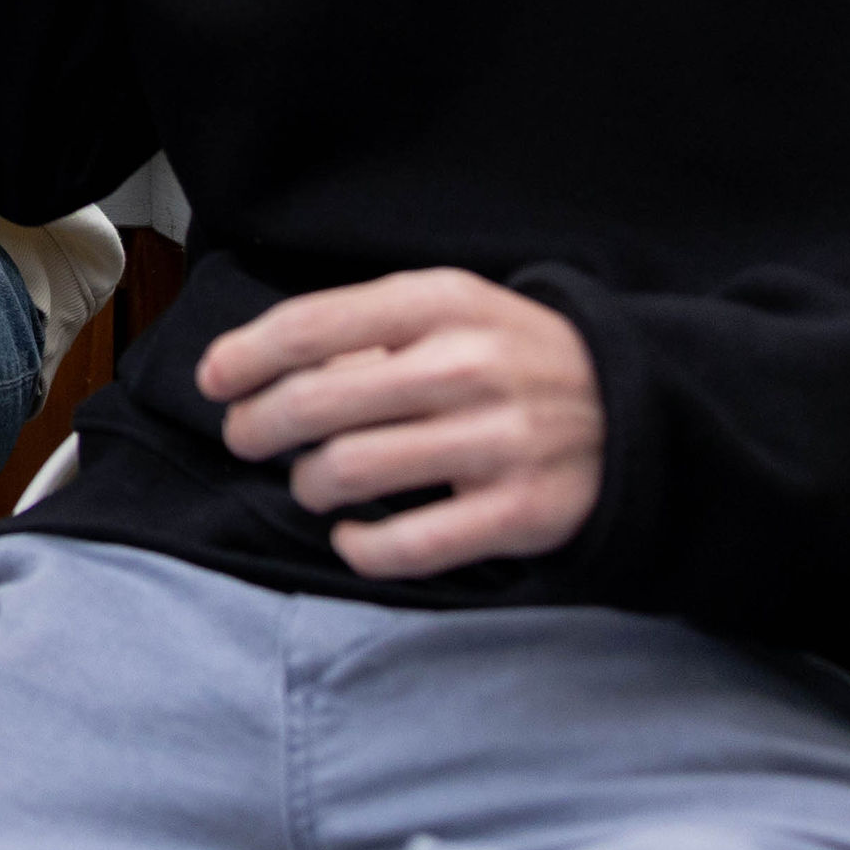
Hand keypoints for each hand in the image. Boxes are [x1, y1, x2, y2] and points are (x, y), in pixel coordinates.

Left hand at [199, 267, 605, 579]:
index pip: (309, 326)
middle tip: (247, 438)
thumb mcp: (449, 310)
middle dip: (258, 426)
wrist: (636, 406)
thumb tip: (260, 371)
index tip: (213, 380)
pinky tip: (352, 535)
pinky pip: (406, 544)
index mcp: (440, 303)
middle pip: (315, 404)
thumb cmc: (511, 354)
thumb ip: (364, 329)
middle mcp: (466, 368)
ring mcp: (496, 442)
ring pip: (348, 472)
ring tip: (312, 481)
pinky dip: (360, 547)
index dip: (244, 356)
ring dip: (308, 483)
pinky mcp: (519, 514)